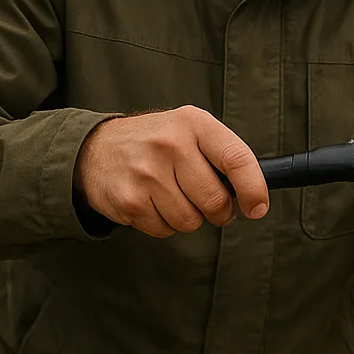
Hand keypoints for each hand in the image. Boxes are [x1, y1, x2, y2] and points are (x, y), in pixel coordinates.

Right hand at [74, 106, 268, 237]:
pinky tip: (152, 202)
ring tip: (173, 195)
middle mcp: (171, 145)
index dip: (253, 188)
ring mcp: (147, 173)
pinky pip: (164, 230)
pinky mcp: (129, 200)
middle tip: (208, 203)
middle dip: (219, 212)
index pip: (237, 158)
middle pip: (215, 200)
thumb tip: (254, 195)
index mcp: (194, 124)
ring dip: (189, 218)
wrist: (96, 148)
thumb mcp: (190, 130)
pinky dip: (164, 224)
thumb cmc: (157, 142)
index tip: (257, 207)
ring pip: (190, 221)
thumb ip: (222, 155)